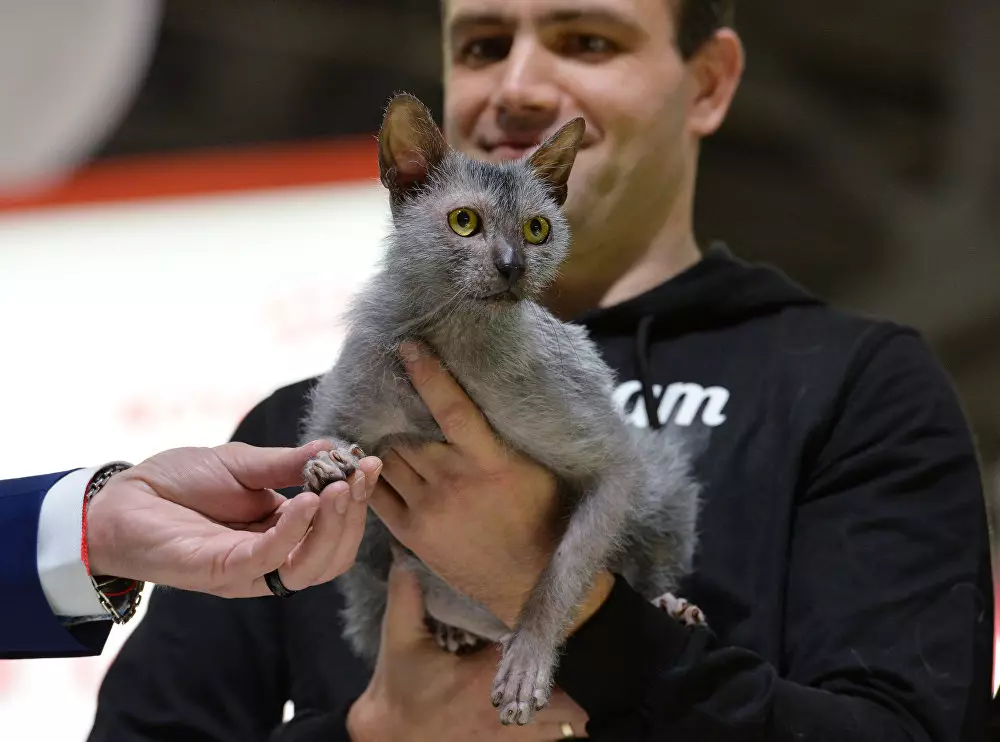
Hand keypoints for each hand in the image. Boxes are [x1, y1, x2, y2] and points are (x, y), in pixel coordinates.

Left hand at [86, 440, 381, 597]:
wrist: (123, 497)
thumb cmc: (180, 482)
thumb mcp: (246, 465)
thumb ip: (291, 464)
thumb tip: (337, 449)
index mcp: (282, 532)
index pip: (335, 528)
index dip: (357, 500)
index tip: (370, 464)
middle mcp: (272, 558)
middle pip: (332, 555)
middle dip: (352, 516)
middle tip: (358, 476)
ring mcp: (249, 570)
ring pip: (310, 567)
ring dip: (332, 528)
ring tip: (338, 489)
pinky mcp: (223, 572)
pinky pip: (270, 561)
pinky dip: (295, 532)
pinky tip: (308, 500)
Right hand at [347, 561, 588, 740]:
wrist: (389, 738)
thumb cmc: (398, 686)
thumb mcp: (398, 638)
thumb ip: (406, 594)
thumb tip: (405, 552)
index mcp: (482, 677)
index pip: (533, 655)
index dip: (559, 637)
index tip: (577, 617)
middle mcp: (502, 709)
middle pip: (562, 696)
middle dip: (582, 675)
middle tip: (602, 649)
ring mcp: (507, 736)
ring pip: (562, 725)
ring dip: (579, 705)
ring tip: (604, 682)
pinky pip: (549, 741)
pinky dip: (565, 727)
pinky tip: (579, 717)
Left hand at [370, 341, 611, 628]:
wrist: (530, 583)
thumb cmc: (544, 521)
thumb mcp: (536, 471)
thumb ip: (506, 439)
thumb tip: (489, 398)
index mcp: (490, 463)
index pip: (452, 408)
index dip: (428, 374)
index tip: (408, 347)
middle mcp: (453, 482)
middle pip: (408, 433)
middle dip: (400, 413)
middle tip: (392, 394)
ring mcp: (428, 509)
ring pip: (390, 459)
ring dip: (386, 442)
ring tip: (382, 427)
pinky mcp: (412, 533)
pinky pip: (376, 495)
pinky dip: (369, 475)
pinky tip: (367, 463)